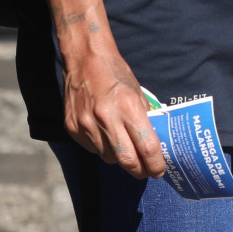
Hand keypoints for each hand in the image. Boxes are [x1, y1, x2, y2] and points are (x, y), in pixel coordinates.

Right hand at [63, 45, 167, 178]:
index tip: (160, 170)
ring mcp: (86, 125)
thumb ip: (144, 118)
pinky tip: (106, 136)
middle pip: (126, 160)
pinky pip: (92, 149)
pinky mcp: (72, 128)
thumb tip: (154, 143)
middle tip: (146, 171)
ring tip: (126, 149)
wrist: (85, 60)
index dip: (155, 163)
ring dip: (120, 158)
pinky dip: (103, 148)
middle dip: (139, 170)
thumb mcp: (137, 93)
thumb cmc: (116, 74)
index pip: (146, 146)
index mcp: (128, 106)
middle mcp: (106, 118)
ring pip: (108, 158)